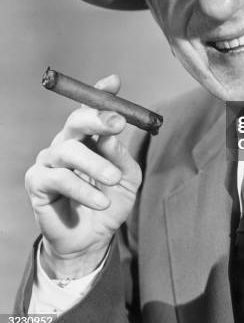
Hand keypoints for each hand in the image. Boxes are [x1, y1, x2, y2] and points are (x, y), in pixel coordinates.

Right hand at [25, 74, 141, 277]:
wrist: (93, 239)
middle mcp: (67, 142)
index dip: (101, 93)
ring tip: (114, 180)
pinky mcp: (37, 182)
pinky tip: (100, 201)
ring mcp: (50, 161)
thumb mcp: (127, 178)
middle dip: (97, 118)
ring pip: (69, 150)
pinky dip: (82, 189)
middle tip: (117, 124)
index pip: (92, 108)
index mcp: (89, 137)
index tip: (114, 82)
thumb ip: (120, 156)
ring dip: (95, 164)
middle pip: (76, 120)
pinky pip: (58, 178)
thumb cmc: (111, 202)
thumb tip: (111, 135)